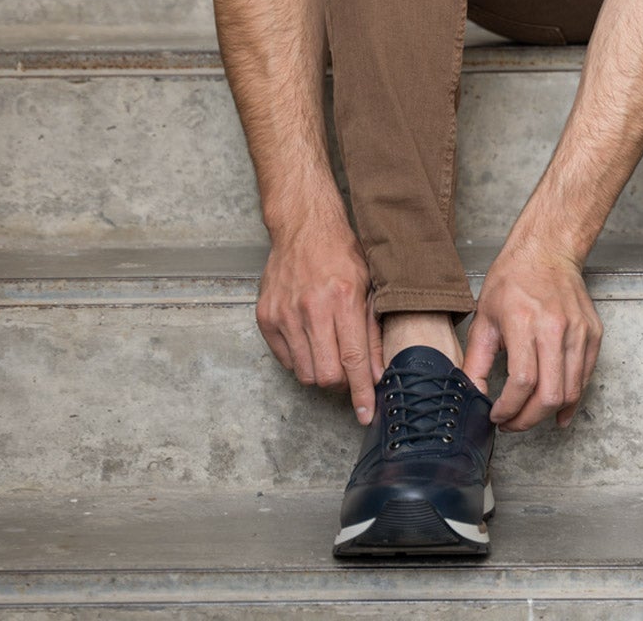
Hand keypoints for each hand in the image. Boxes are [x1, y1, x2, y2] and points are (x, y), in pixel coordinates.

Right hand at [256, 214, 383, 424]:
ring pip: (304, 372)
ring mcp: (285, 314)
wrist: (303, 227)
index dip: (360, 393)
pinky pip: (285, 359)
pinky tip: (310, 340)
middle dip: (341, 383)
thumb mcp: (369, 286)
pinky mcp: (266, 317)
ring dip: (320, 372)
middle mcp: (311, 308)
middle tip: (348, 371)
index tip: (366, 414)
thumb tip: (376, 374)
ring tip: (328, 351)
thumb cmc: (342, 253)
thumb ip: (373, 332)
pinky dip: (300, 359)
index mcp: (343, 299)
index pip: (353, 360)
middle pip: (326, 374)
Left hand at [463, 243, 602, 430]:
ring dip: (549, 413)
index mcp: (524, 322)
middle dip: (528, 420)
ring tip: (530, 415)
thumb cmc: (513, 279)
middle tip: (512, 424)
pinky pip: (586, 377)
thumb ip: (477, 360)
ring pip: (572, 391)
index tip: (497, 416)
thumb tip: (471, 394)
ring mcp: (579, 331)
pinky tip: (559, 411)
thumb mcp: (484, 317)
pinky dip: (573, 399)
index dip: (509, 409)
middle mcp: (556, 328)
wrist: (547, 250)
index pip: (523, 382)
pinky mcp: (594, 333)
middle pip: (550, 394)